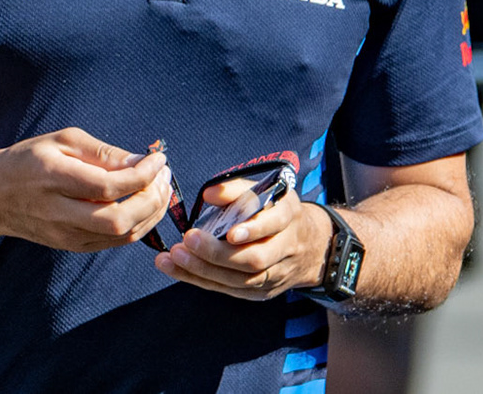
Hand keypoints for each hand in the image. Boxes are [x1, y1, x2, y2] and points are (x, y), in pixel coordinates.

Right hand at [0, 128, 169, 252]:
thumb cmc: (29, 160)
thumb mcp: (63, 141)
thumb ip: (103, 152)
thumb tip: (140, 161)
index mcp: (54, 180)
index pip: (109, 186)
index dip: (142, 174)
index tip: (158, 158)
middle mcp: (59, 213)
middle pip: (119, 219)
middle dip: (152, 199)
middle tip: (164, 175)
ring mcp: (66, 236)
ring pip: (121, 236)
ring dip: (151, 213)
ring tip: (162, 188)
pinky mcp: (73, 246)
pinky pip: (115, 242)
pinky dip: (139, 225)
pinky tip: (146, 204)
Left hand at [154, 180, 330, 300]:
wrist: (310, 246)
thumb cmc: (277, 212)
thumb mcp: (266, 191)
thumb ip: (237, 190)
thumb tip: (209, 194)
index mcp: (289, 217)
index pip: (274, 224)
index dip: (253, 230)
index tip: (228, 231)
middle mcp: (285, 249)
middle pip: (254, 259)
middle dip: (218, 253)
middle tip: (187, 241)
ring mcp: (275, 276)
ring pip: (240, 280)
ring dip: (203, 270)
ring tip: (173, 256)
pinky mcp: (261, 293)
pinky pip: (229, 290)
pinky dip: (201, 280)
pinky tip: (177, 269)